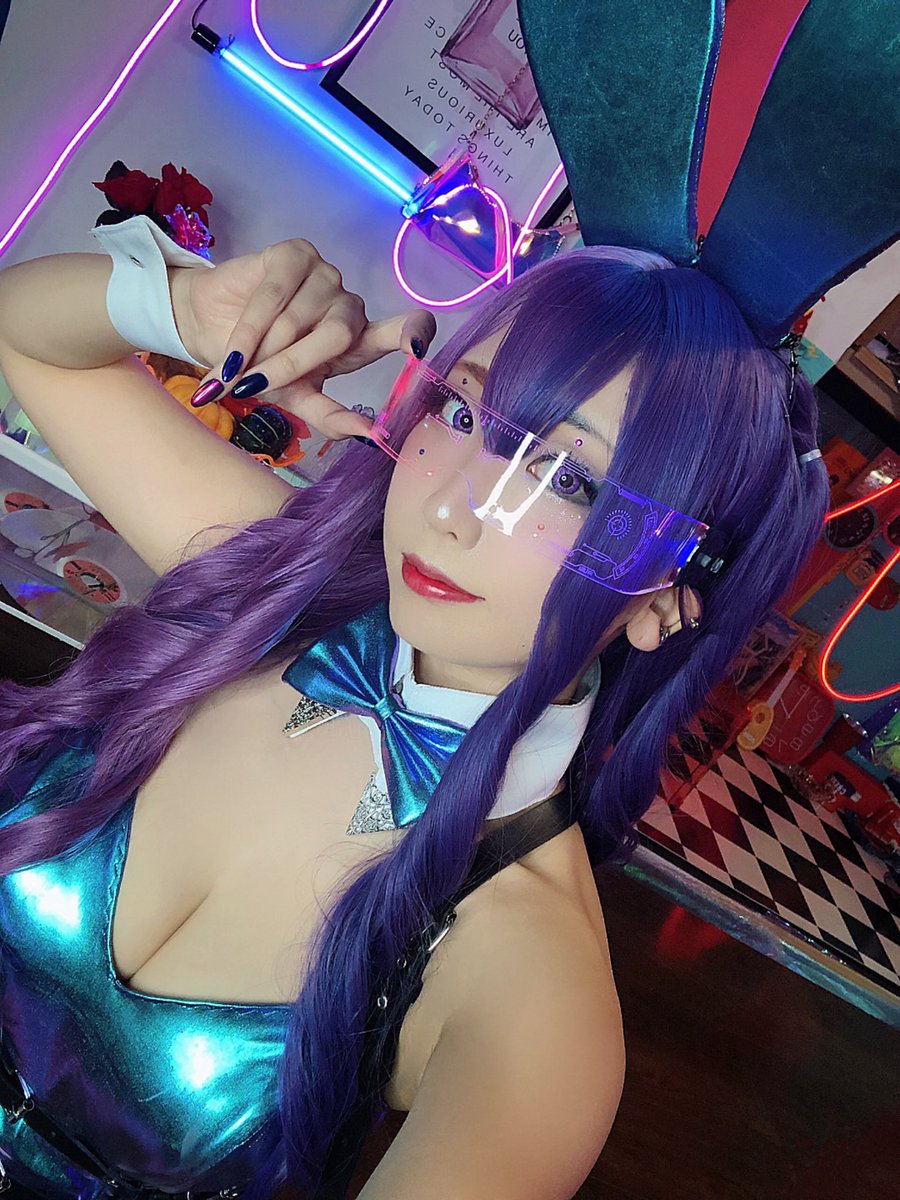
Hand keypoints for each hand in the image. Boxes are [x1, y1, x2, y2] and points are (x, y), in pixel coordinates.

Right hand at [169, 238, 436, 440]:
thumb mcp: (294, 398)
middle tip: (255, 384)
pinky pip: (273, 295)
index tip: (417, 347)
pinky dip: (249, 329)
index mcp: (357, 342)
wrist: (209, 332)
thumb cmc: (257, 366)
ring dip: (264, 349)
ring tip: (238, 366)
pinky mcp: (294, 254)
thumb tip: (372, 438)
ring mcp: (324, 276)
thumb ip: (331, 417)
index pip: (400, 332)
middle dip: (293, 363)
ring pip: (300, 318)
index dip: (412, 333)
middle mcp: (347, 306)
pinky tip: (232, 350)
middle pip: (339, 335)